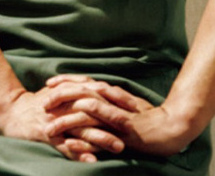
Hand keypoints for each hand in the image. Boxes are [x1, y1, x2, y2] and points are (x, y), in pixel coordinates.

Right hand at [0, 84, 125, 162]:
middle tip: (133, 130)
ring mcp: (56, 120)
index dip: (117, 101)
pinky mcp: (46, 135)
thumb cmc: (38, 103)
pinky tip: (91, 159)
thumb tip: (98, 84)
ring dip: (101, 138)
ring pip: (82, 129)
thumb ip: (77, 86)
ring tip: (118, 148)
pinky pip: (64, 145)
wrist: (11, 112)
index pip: (98, 94)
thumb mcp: (58, 90)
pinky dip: (78, 152)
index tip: (136, 109)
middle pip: (94, 111)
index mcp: (69, 93)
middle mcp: (65, 105)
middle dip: (114, 121)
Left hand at [43, 75, 197, 157]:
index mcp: (111, 94)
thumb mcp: (126, 106)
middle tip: (42, 102)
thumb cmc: (147, 118)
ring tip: (50, 125)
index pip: (84, 83)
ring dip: (67, 119)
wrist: (172, 127)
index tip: (48, 83)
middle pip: (81, 93)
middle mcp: (113, 101)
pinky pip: (104, 128)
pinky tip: (73, 133)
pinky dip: (88, 128)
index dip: (65, 82)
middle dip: (60, 97)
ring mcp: (118, 116)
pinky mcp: (125, 130)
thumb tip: (91, 93)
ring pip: (88, 113)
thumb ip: (109, 99)